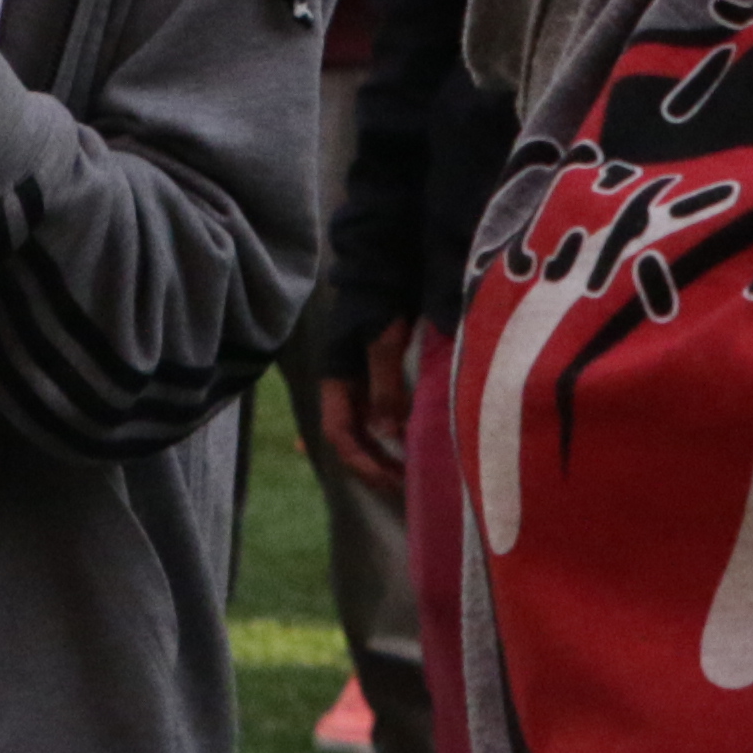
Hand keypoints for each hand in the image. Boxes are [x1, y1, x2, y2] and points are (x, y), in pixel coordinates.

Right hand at [314, 318, 416, 494]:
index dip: (360, 459)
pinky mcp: (381, 374)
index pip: (338, 432)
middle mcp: (346, 385)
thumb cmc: (381, 301)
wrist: (387, 266)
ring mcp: (362, 380)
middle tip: (404, 485)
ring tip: (412, 471)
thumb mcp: (383, 343)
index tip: (388, 478)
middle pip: (352, 437)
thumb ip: (384, 387)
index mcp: (336, 378)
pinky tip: (415, 441)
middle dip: (373, 464)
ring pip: (368, 428)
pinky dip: (396, 432)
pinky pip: (383, 414)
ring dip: (385, 452)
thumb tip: (388, 435)